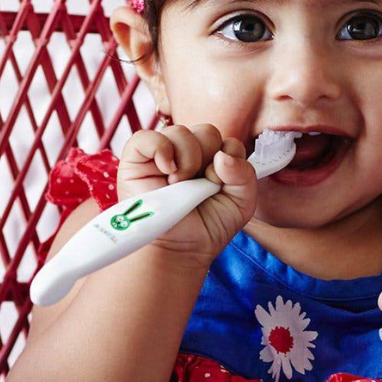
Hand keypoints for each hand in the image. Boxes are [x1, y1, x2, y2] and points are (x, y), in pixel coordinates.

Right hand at [117, 123, 257, 265]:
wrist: (180, 250)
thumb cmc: (207, 228)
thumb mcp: (241, 203)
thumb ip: (245, 174)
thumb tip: (223, 155)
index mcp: (212, 160)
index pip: (226, 141)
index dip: (228, 162)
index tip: (218, 185)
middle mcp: (187, 153)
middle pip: (206, 131)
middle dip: (208, 160)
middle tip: (198, 186)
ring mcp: (162, 155)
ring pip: (180, 131)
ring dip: (187, 160)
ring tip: (178, 184)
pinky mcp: (136, 159)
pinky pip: (147, 136)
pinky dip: (160, 149)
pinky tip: (166, 171)